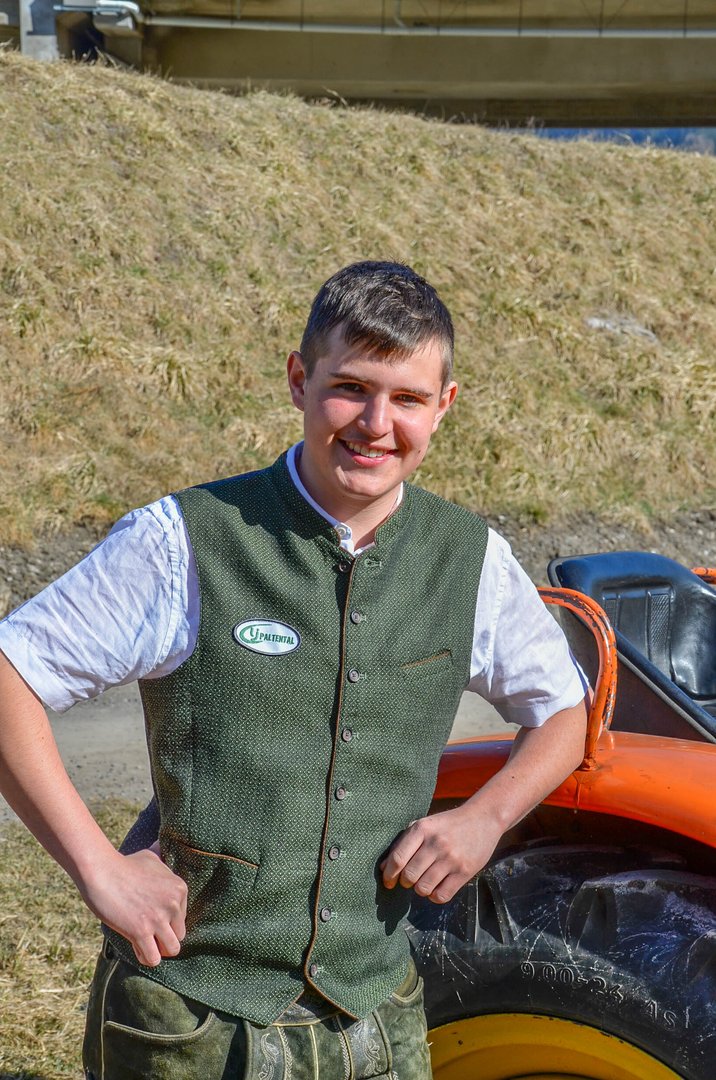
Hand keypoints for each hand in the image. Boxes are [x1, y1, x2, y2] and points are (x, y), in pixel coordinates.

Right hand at [79, 847, 187, 967]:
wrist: (102, 871)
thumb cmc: (124, 864)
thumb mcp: (151, 857)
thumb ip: (162, 860)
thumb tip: (161, 844)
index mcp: (180, 888)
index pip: (183, 919)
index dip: (167, 922)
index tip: (151, 917)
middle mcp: (173, 904)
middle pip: (179, 936)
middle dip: (164, 938)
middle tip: (148, 933)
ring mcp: (158, 918)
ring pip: (171, 950)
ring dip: (158, 950)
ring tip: (144, 943)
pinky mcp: (141, 931)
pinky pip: (152, 958)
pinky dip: (145, 957)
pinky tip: (136, 947)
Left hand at [380, 804, 500, 904]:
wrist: (483, 818)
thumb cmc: (448, 824)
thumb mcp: (425, 825)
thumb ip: (403, 844)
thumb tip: (383, 868)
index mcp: (422, 829)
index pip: (398, 858)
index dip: (389, 874)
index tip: (388, 882)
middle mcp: (436, 843)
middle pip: (409, 876)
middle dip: (405, 882)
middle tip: (410, 879)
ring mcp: (451, 858)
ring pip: (423, 888)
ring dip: (420, 889)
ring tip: (425, 881)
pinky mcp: (465, 871)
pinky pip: (441, 896)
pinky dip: (435, 896)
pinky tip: (437, 887)